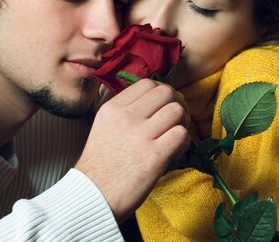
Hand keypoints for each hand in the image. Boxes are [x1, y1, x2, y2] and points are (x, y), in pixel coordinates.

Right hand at [75, 79, 190, 222]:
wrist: (93, 196)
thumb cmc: (100, 165)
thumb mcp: (103, 126)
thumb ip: (124, 110)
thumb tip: (150, 100)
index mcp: (113, 108)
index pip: (147, 83)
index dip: (162, 92)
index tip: (164, 106)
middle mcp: (126, 117)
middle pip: (166, 92)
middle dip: (177, 103)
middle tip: (176, 118)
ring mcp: (141, 135)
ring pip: (176, 110)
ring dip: (183, 122)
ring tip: (176, 135)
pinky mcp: (154, 156)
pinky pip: (182, 134)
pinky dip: (185, 141)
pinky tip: (176, 150)